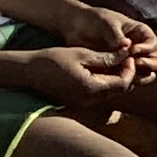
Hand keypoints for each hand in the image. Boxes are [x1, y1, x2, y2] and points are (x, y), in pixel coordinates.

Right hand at [15, 46, 140, 112]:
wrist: (27, 72)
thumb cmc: (52, 59)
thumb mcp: (81, 54)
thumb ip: (106, 57)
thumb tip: (126, 54)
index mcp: (91, 88)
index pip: (123, 83)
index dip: (130, 69)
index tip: (128, 56)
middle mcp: (88, 100)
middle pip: (119, 90)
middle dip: (126, 74)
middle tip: (124, 58)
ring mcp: (82, 102)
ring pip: (109, 93)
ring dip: (116, 79)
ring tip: (114, 62)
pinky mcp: (77, 101)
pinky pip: (98, 94)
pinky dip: (104, 83)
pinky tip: (101, 69)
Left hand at [54, 3, 156, 75]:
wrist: (77, 29)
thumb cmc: (95, 21)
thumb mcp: (106, 23)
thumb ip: (116, 35)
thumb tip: (126, 44)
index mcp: (141, 34)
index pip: (153, 44)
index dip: (146, 49)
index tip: (132, 50)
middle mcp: (140, 49)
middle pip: (156, 61)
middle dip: (150, 64)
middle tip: (135, 64)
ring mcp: (130, 62)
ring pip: (145, 74)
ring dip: (141, 76)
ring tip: (129, 75)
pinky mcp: (118, 71)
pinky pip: (128, 80)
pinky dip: (127, 83)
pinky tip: (119, 82)